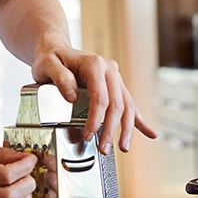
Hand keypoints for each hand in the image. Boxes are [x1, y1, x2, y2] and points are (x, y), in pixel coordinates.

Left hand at [32, 46, 157, 152]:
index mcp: (94, 64)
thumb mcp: (47, 64)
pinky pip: (129, 104)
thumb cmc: (50, 58)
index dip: (96, 119)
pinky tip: (150, 133)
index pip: (100, 97)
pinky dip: (139, 120)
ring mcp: (114, 77)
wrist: (55, 49)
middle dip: (112, 129)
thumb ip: (59, 78)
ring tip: (123, 147)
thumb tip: (73, 97)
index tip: (88, 135)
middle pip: (117, 103)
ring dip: (126, 129)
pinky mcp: (114, 85)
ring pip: (127, 105)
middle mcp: (108, 69)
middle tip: (103, 148)